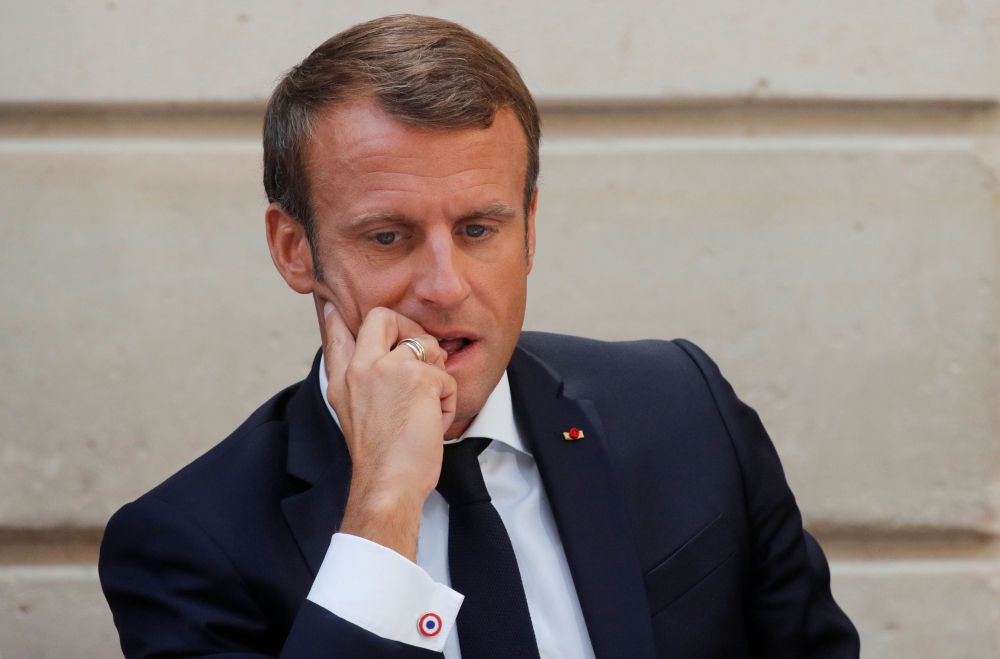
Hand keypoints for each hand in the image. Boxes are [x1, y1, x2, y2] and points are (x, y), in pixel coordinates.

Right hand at [323, 303, 456, 560]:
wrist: (387, 483)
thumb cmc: (380, 457)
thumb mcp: (353, 414)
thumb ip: (358, 381)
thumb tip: (371, 360)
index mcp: (343, 378)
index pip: (336, 333)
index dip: (336, 316)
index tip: (332, 304)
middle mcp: (361, 366)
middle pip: (383, 316)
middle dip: (409, 327)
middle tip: (421, 354)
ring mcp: (388, 368)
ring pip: (427, 345)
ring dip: (437, 375)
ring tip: (427, 408)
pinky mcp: (419, 378)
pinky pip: (447, 376)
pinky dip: (448, 401)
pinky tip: (434, 422)